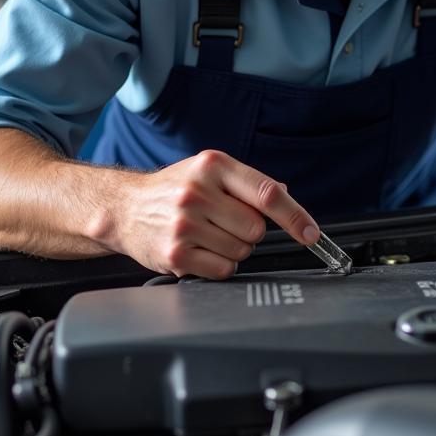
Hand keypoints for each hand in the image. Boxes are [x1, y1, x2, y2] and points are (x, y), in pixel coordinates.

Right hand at [100, 150, 319, 279]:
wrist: (124, 208)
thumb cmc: (172, 189)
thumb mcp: (209, 172)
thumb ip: (248, 183)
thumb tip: (287, 196)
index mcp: (213, 166)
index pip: (266, 194)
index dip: (295, 216)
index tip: (311, 234)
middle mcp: (198, 192)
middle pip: (257, 228)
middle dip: (249, 231)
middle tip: (224, 222)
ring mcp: (185, 224)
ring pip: (242, 251)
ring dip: (233, 248)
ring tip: (207, 234)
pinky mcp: (175, 254)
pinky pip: (223, 269)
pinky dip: (219, 264)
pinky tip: (200, 249)